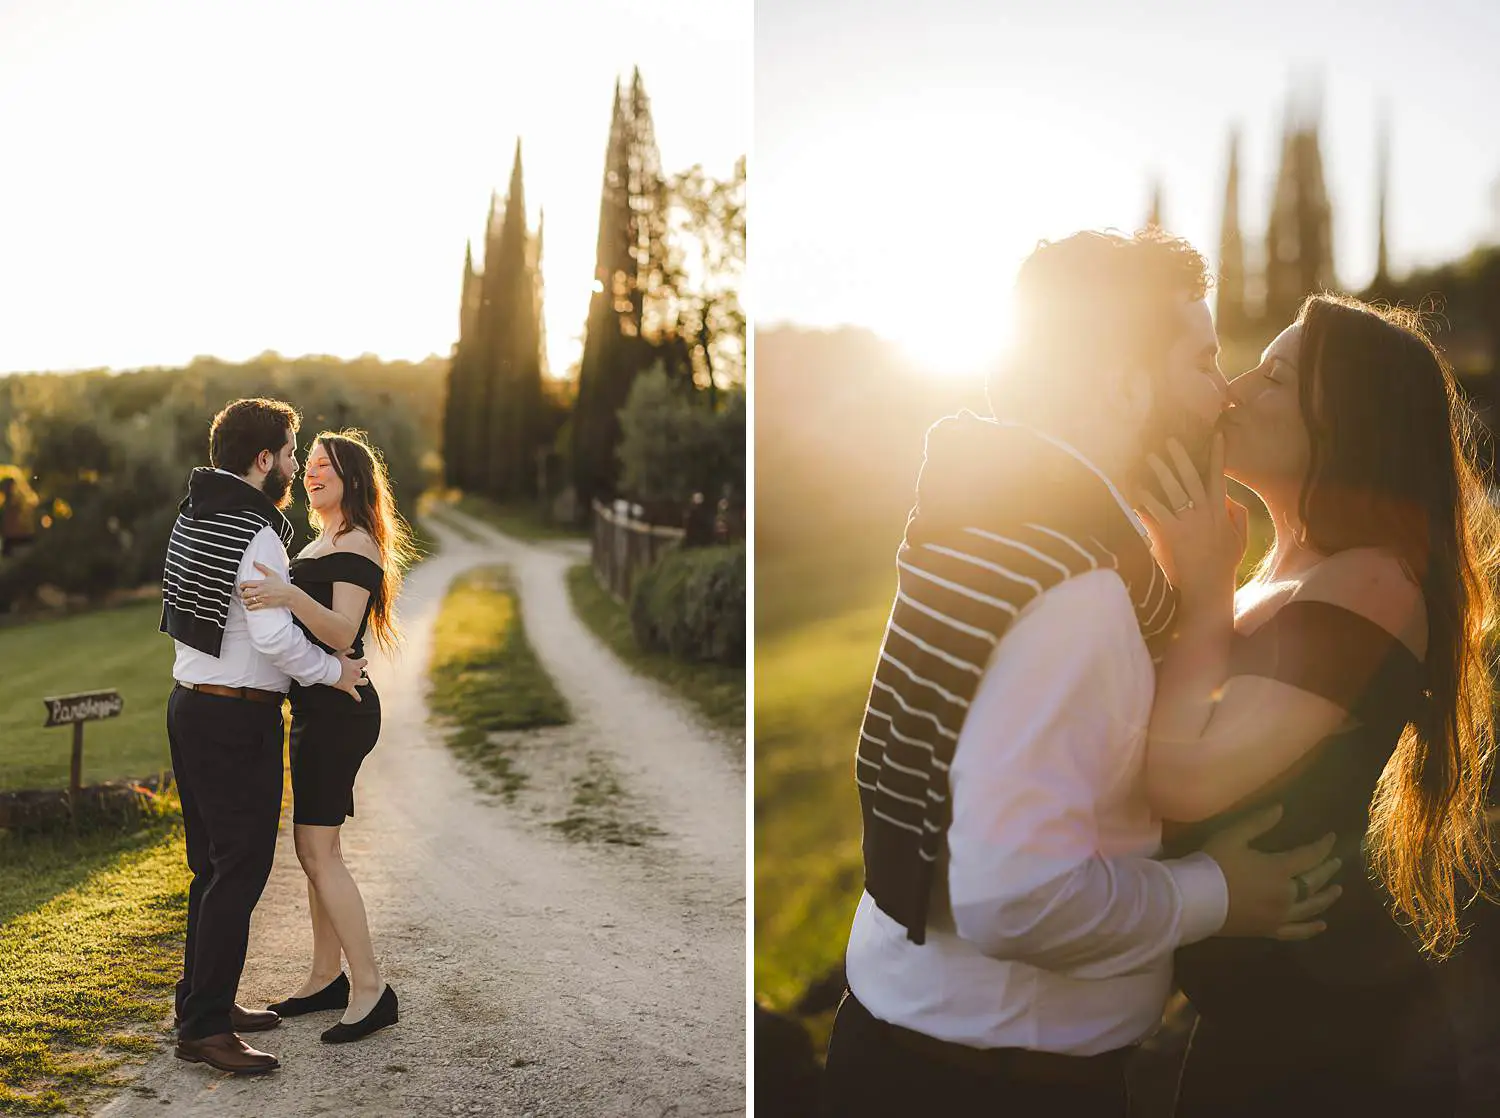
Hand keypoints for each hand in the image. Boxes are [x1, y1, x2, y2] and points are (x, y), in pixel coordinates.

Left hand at [240, 561, 297, 611]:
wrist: (288, 594)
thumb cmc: (280, 584)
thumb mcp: (272, 574)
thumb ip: (262, 567)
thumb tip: (254, 562)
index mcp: (261, 583)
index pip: (246, 584)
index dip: (241, 586)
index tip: (241, 587)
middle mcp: (261, 591)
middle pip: (245, 593)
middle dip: (242, 594)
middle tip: (243, 594)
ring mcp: (263, 598)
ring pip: (248, 601)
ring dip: (245, 601)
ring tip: (246, 600)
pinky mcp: (265, 604)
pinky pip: (253, 607)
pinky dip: (249, 607)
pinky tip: (250, 605)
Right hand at [334, 651, 369, 702]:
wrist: (328, 671)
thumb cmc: (333, 661)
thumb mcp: (340, 652)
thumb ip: (348, 650)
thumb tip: (353, 650)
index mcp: (356, 665)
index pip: (364, 662)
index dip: (362, 662)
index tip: (361, 662)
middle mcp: (357, 673)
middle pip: (363, 672)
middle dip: (360, 671)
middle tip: (356, 671)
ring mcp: (353, 681)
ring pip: (364, 682)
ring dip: (364, 681)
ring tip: (364, 681)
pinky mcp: (349, 688)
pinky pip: (355, 694)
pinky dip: (357, 697)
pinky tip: (359, 699)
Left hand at [1137, 434, 1246, 608]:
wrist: (1208, 587)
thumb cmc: (1223, 565)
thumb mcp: (1240, 539)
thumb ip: (1237, 516)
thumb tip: (1231, 498)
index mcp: (1220, 510)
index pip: (1219, 476)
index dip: (1218, 455)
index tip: (1217, 436)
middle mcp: (1204, 512)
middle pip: (1191, 477)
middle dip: (1181, 457)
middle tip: (1169, 440)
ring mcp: (1187, 521)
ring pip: (1173, 489)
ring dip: (1161, 471)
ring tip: (1150, 457)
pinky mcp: (1171, 533)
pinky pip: (1155, 510)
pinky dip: (1145, 498)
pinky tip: (1135, 487)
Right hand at [1203, 804, 1343, 939]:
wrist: (1195, 900)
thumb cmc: (1214, 864)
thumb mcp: (1233, 836)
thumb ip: (1259, 823)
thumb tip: (1281, 809)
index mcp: (1279, 869)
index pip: (1309, 856)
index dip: (1323, 846)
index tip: (1332, 838)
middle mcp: (1287, 894)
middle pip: (1314, 881)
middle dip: (1327, 870)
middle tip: (1336, 862)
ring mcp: (1280, 915)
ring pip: (1311, 907)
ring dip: (1326, 898)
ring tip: (1337, 890)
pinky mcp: (1269, 930)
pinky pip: (1296, 931)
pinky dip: (1311, 928)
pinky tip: (1321, 925)